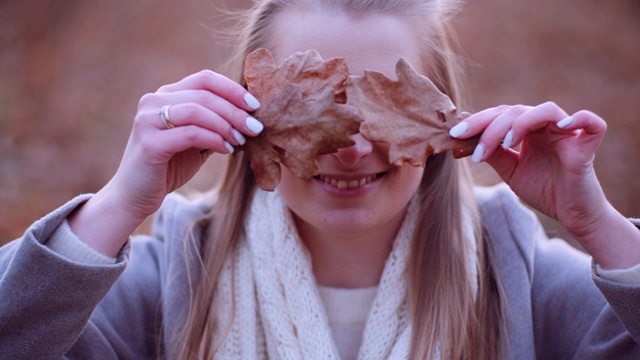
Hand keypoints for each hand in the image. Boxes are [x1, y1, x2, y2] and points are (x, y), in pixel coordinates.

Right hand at [69, 70, 262, 255]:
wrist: (135, 196)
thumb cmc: (169, 167)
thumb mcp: (196, 141)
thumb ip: (214, 125)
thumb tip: (250, 116)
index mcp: (165, 96)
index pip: (204, 79)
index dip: (233, 89)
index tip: (255, 105)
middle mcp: (153, 102)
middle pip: (204, 94)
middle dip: (236, 110)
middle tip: (256, 127)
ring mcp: (148, 120)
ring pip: (198, 110)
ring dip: (226, 124)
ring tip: (242, 140)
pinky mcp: (149, 142)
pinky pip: (191, 133)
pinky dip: (214, 139)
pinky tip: (227, 150)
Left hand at [450, 102, 639, 267]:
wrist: (572, 215)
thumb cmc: (544, 190)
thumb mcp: (511, 171)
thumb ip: (494, 154)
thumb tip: (467, 140)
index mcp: (528, 130)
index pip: (500, 115)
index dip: (477, 122)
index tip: (454, 134)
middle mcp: (546, 127)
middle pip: (517, 111)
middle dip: (491, 127)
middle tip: (476, 149)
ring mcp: (568, 134)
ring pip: (546, 110)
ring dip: (521, 123)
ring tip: (506, 144)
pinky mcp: (587, 146)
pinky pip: (591, 123)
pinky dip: (578, 119)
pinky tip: (560, 127)